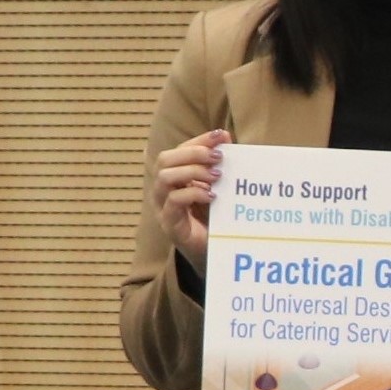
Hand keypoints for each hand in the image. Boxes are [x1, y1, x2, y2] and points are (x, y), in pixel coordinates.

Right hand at [156, 130, 227, 268]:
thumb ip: (220, 167)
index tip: (222, 136)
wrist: (216, 253)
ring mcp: (163, 207)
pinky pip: (173, 202)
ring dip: (192, 172)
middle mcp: (164, 190)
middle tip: (218, 158)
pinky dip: (193, 194)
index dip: (199, 140)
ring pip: (164, 178)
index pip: (179, 150)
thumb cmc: (216, 219)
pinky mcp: (170, 224)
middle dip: (193, 153)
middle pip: (165, 159)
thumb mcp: (220, 189)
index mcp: (175, 178)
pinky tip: (212, 196)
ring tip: (216, 177)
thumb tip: (226, 138)